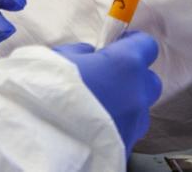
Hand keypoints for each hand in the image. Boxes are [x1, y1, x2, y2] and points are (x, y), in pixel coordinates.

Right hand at [55, 33, 162, 154]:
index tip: (118, 45)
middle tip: (107, 78)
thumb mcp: (59, 57)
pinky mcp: (126, 147)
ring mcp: (134, 124)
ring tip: (96, 109)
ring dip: (124, 106)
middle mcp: (137, 94)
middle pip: (149, 81)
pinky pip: (126, 131)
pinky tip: (92, 128)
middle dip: (132, 78)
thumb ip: (82, 53)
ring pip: (139, 110)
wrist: (41, 139)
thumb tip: (89, 56)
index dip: (131, 43)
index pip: (146, 45)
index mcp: (125, 64)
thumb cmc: (47, 92)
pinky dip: (114, 127)